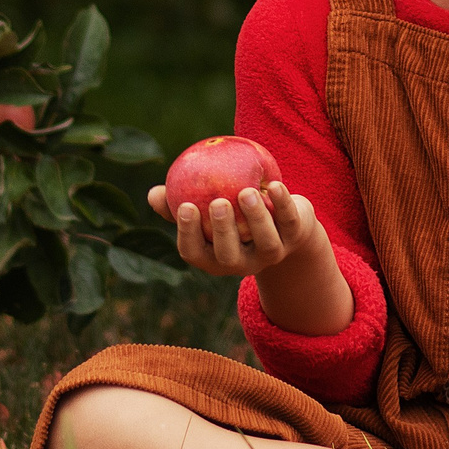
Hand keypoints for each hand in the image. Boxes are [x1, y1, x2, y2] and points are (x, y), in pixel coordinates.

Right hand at [147, 178, 322, 279]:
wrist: (281, 219)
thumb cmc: (232, 212)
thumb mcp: (205, 207)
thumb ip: (177, 202)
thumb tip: (153, 194)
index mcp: (213, 257)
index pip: (194, 253)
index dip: (188, 234)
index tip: (185, 206)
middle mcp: (242, 262)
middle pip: (229, 256)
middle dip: (223, 231)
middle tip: (218, 203)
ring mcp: (271, 254)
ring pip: (264, 243)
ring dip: (256, 218)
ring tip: (246, 192)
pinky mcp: (294, 237)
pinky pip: (289, 222)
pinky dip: (283, 204)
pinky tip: (274, 185)